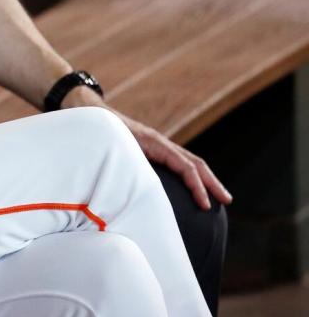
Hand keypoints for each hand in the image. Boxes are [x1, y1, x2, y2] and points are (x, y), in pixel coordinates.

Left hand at [64, 89, 231, 210]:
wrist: (89, 111)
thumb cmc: (99, 131)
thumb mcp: (112, 148)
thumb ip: (124, 164)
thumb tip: (130, 187)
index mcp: (154, 142)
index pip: (184, 165)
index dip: (197, 185)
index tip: (205, 204)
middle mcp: (160, 142)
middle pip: (194, 162)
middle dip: (211, 182)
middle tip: (226, 201)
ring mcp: (158, 145)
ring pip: (188, 161)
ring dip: (204, 179)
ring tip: (217, 198)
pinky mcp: (153, 149)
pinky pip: (178, 162)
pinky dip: (190, 175)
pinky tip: (192, 189)